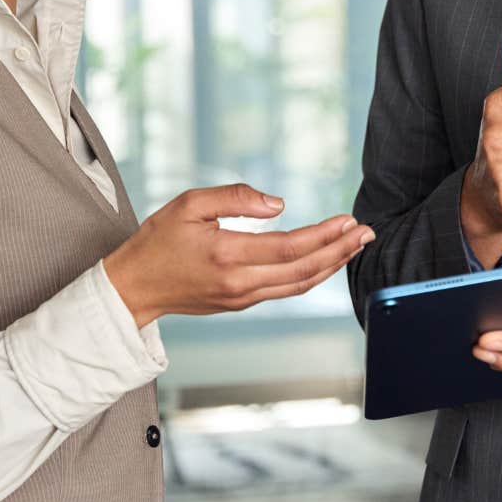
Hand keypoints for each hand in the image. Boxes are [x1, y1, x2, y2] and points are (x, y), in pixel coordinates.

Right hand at [103, 184, 373, 327]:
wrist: (134, 287)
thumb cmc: (158, 241)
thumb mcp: (189, 204)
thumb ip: (235, 197)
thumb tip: (279, 204)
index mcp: (226, 255)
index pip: (288, 248)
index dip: (323, 235)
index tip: (348, 221)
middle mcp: (239, 283)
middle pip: (303, 271)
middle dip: (339, 251)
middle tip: (367, 233)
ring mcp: (241, 298)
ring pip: (298, 286)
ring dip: (331, 265)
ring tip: (355, 245)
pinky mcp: (240, 303)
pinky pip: (285, 291)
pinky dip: (311, 275)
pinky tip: (325, 260)